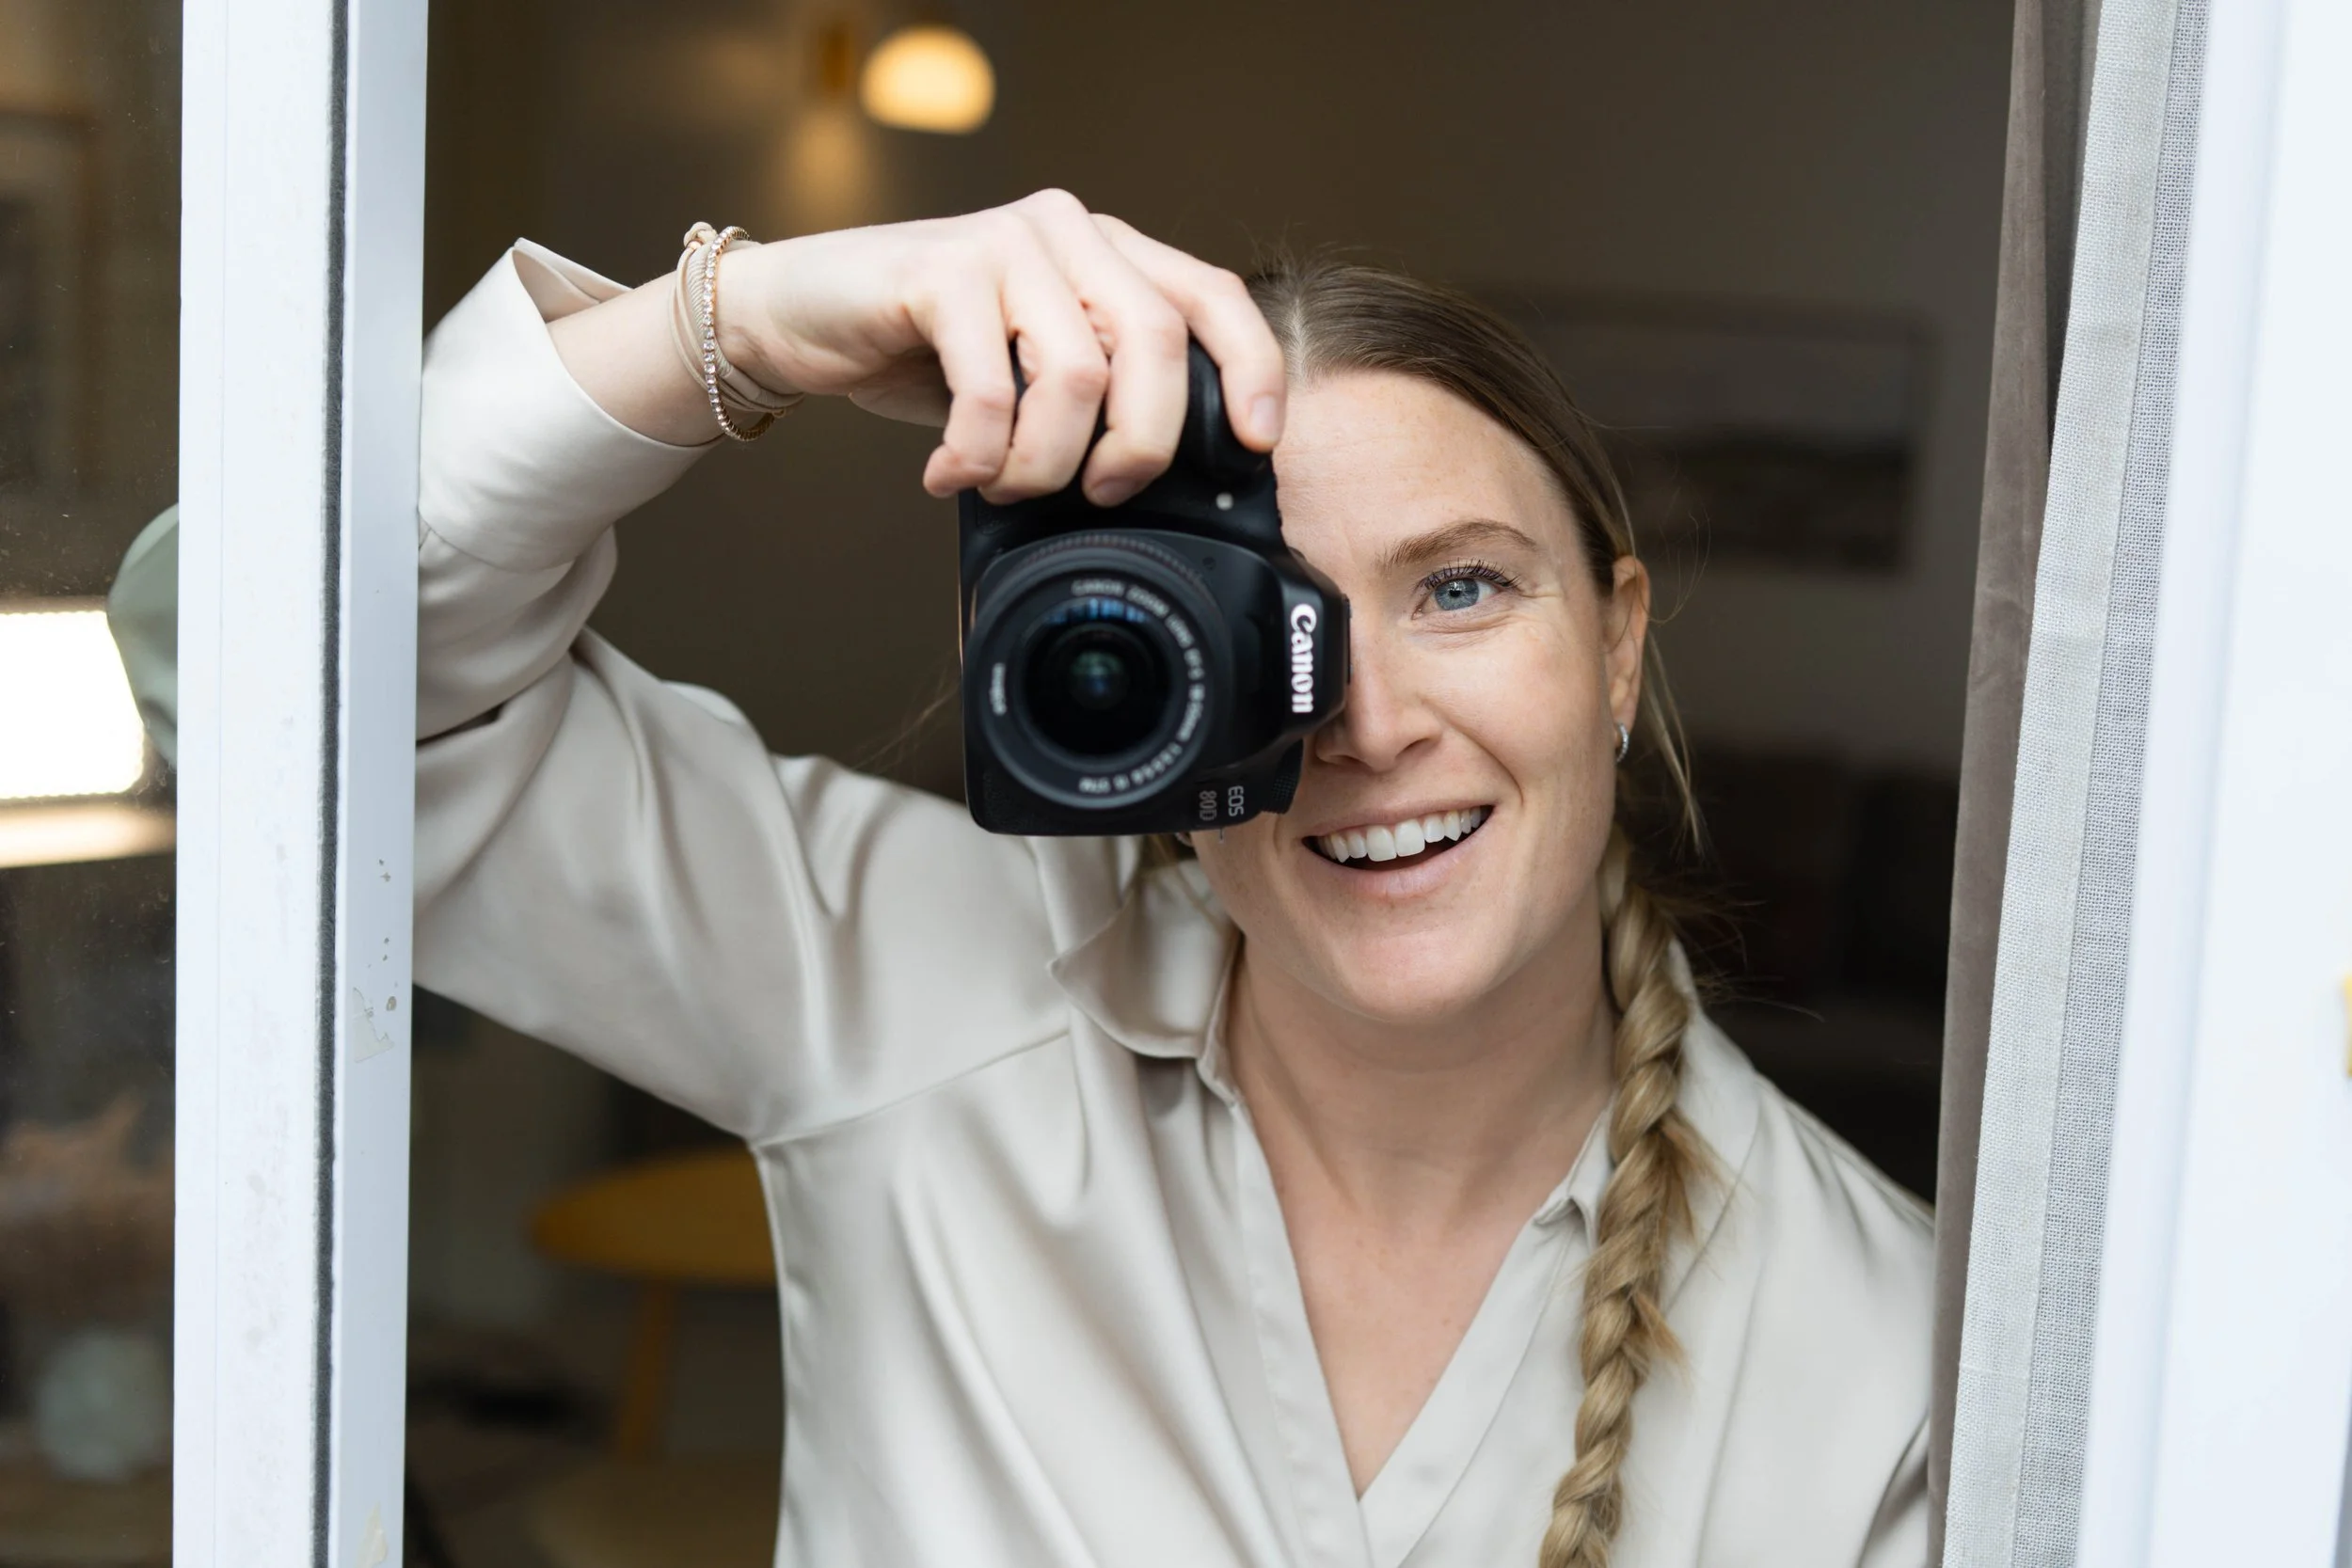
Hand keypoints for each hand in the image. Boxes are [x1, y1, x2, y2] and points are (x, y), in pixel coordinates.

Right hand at [718, 190, 1286, 505]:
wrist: (794, 318)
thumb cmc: (919, 355)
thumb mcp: (1029, 376)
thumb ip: (1097, 395)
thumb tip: (1167, 476)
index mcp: (1106, 253)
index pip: (1211, 296)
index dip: (1251, 369)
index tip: (1256, 444)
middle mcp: (1067, 232)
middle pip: (1155, 344)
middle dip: (1140, 445)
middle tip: (1097, 492)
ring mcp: (1006, 241)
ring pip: (1078, 377)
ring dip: (1041, 462)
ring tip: (1000, 483)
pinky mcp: (942, 268)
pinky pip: (991, 388)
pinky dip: (976, 455)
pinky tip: (948, 472)